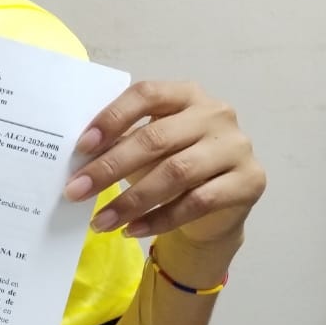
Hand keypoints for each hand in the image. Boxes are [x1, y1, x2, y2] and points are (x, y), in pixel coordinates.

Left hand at [63, 80, 265, 252]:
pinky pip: (197, 202)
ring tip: (100, 222)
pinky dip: (159, 219)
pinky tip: (131, 230)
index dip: (112, 118)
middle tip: (76, 191)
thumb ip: (120, 142)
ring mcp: (236, 147)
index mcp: (186, 94)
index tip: (81, 147)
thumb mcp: (146, 148)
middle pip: (156, 138)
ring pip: (176, 173)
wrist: (215, 209)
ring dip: (131, 201)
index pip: (147, 94)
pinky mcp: (249, 181)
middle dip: (110, 167)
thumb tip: (77, 160)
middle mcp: (216, 114)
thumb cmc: (172, 166)